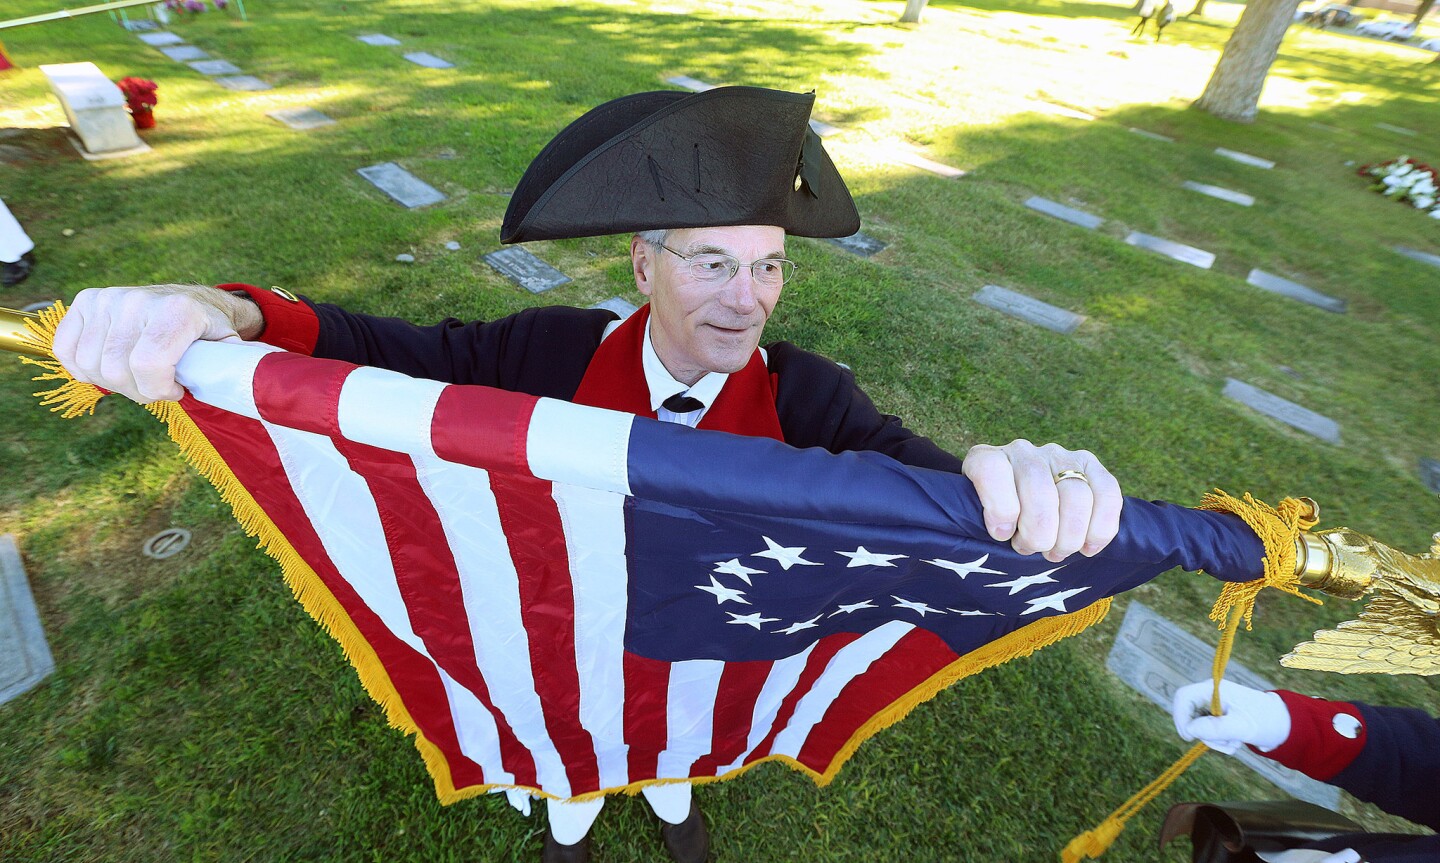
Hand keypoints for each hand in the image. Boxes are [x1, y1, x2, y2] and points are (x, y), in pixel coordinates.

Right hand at [52, 284, 262, 403]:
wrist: (192, 301)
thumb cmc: (210, 331)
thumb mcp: (228, 348)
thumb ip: (231, 368)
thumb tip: (247, 390)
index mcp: (177, 311)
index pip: (147, 365)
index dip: (158, 390)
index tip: (176, 390)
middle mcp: (137, 299)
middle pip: (116, 369)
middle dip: (138, 391)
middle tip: (158, 388)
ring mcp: (108, 297)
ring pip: (89, 364)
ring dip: (113, 383)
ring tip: (138, 378)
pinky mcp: (87, 300)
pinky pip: (66, 348)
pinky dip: (81, 368)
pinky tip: (108, 370)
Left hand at [961, 440, 1121, 560]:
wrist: (1019, 504)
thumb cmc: (995, 521)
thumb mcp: (975, 520)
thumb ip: (978, 523)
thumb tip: (1002, 534)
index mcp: (985, 460)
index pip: (991, 470)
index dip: (999, 507)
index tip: (1002, 535)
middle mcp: (1023, 452)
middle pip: (1039, 488)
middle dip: (1039, 533)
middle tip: (1034, 550)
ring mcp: (1059, 456)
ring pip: (1076, 495)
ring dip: (1069, 536)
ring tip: (1057, 552)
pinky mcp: (1090, 465)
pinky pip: (1108, 494)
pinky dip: (1101, 528)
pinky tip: (1088, 548)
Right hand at [1171, 679, 1290, 753]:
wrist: (1284, 725)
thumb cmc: (1265, 721)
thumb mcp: (1242, 727)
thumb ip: (1215, 728)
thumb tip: (1190, 730)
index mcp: (1214, 689)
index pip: (1183, 697)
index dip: (1180, 716)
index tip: (1188, 737)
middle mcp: (1212, 695)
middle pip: (1190, 713)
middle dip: (1202, 733)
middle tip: (1222, 744)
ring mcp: (1215, 705)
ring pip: (1198, 725)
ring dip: (1213, 739)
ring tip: (1234, 745)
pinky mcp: (1219, 716)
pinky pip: (1208, 729)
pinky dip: (1218, 740)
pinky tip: (1234, 742)